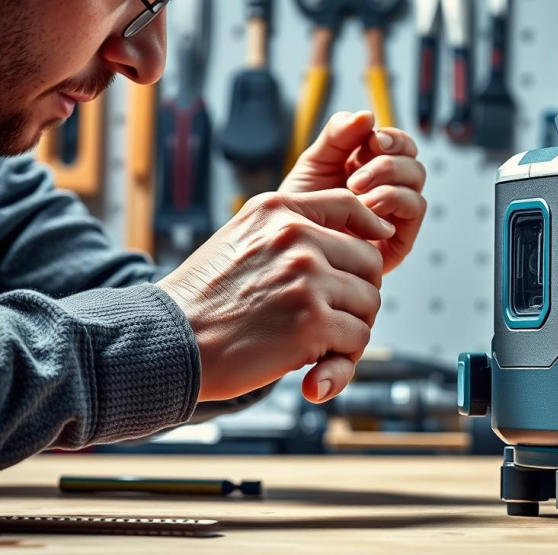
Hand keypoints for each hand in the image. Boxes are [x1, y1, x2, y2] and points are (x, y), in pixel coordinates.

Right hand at [157, 189, 393, 403]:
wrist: (166, 343)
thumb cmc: (203, 300)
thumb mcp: (240, 238)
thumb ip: (289, 230)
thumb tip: (359, 233)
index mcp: (276, 211)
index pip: (348, 204)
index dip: (370, 226)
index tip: (378, 240)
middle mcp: (295, 237)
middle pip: (370, 262)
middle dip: (360, 293)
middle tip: (335, 318)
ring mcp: (306, 278)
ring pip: (369, 302)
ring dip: (352, 328)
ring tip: (318, 343)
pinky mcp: (312, 322)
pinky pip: (358, 337)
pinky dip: (343, 358)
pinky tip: (311, 366)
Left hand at [281, 111, 426, 273]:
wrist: (294, 247)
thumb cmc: (303, 209)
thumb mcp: (316, 163)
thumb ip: (338, 137)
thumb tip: (367, 114)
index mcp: (372, 167)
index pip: (399, 143)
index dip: (392, 137)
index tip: (373, 140)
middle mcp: (389, 187)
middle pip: (411, 159)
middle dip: (386, 161)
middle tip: (355, 177)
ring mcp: (397, 212)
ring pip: (416, 180)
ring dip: (388, 179)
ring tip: (355, 192)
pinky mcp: (401, 237)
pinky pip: (415, 207)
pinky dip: (392, 200)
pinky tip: (367, 208)